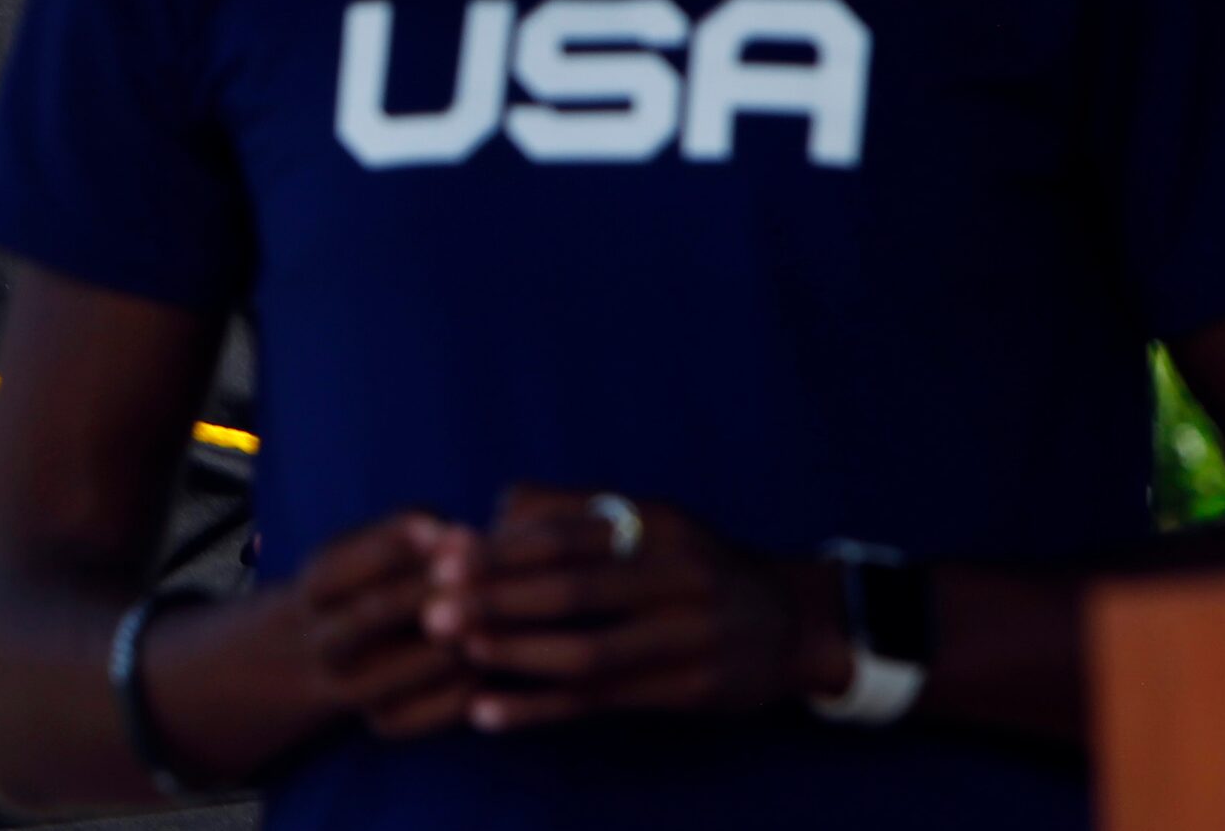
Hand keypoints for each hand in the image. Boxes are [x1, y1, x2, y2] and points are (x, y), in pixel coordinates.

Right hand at [291, 512, 480, 739]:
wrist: (328, 653)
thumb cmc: (370, 577)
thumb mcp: (371, 543)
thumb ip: (408, 526)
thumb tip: (454, 536)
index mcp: (316, 589)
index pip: (348, 564)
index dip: (396, 544)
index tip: (441, 529)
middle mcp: (324, 644)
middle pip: (371, 615)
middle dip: (422, 591)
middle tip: (470, 571)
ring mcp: (351, 690)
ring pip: (399, 669)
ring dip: (448, 641)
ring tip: (491, 612)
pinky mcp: (386, 723)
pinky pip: (427, 711)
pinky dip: (460, 685)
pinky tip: (491, 656)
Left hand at [423, 488, 849, 731]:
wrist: (790, 623)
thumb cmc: (693, 565)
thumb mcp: (648, 521)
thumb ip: (569, 511)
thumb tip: (491, 517)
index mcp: (658, 524)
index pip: (567, 534)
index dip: (502, 549)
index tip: (443, 557)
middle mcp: (677, 576)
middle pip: (573, 590)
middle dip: (498, 600)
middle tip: (434, 609)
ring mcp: (689, 637)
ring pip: (589, 653)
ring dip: (517, 654)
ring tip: (459, 652)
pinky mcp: (690, 691)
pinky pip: (603, 702)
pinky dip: (540, 709)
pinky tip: (488, 713)